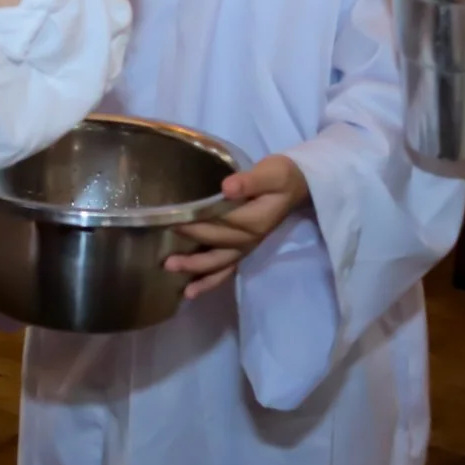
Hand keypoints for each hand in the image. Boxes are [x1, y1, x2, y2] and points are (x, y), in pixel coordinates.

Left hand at [168, 153, 306, 299]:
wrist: (298, 186)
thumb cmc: (281, 176)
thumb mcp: (271, 173)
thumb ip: (250, 181)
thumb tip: (227, 187)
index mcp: (254, 220)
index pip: (221, 224)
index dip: (197, 224)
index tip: (173, 222)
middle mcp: (250, 239)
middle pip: (217, 247)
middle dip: (192, 254)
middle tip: (167, 261)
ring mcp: (247, 246)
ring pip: (220, 264)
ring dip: (197, 272)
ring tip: (175, 277)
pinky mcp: (244, 248)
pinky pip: (226, 269)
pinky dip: (210, 281)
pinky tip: (191, 291)